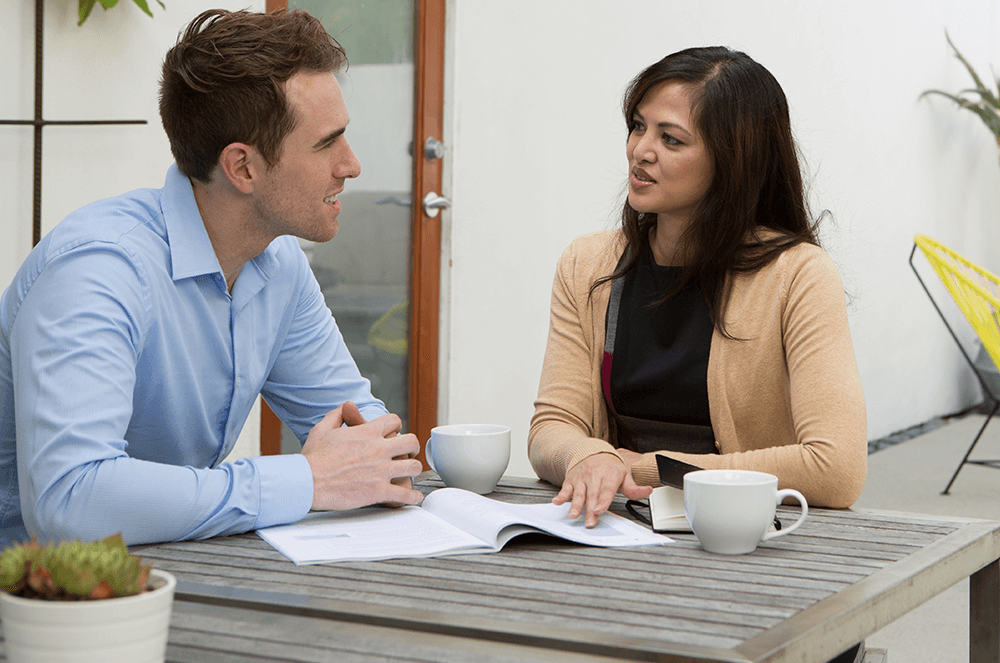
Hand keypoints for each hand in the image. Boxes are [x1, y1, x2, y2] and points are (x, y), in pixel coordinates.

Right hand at [301, 402, 422, 509]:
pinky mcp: (379, 491)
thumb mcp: (322, 429)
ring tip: (410, 473)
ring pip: (413, 467)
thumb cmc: (313, 458)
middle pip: (410, 442)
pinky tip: (413, 498)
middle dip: (412, 447)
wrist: (308, 482)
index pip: (394, 421)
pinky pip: (404, 494)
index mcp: (366, 433)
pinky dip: (412, 497)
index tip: (395, 432)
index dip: (396, 426)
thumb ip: (337, 415)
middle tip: (409, 452)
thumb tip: (345, 406)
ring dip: (413, 470)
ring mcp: (381, 471)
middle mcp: (378, 449)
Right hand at [552, 452, 652, 527]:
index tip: (599, 510)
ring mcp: (582, 478)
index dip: (603, 501)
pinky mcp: (572, 479)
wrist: (593, 451)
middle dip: (590, 510)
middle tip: (589, 523)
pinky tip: (557, 502)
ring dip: (575, 505)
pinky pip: (566, 488)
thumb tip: (648, 491)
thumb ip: (634, 487)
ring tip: (572, 516)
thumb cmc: (610, 467)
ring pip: (579, 493)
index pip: (606, 490)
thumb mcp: (624, 475)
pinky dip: (561, 496)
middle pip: (592, 495)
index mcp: (610, 475)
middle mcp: (594, 476)